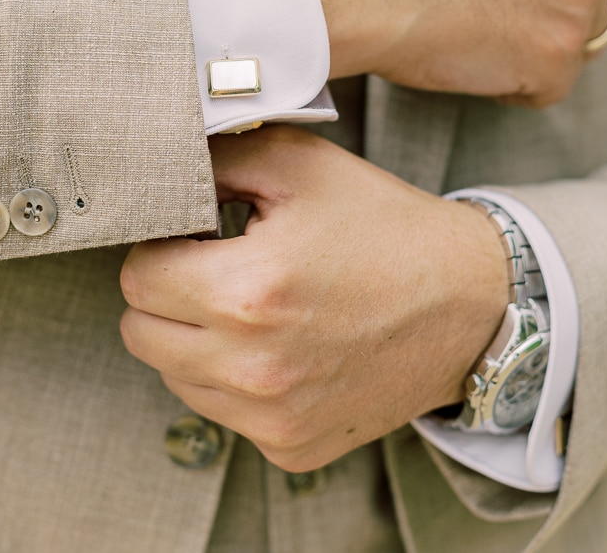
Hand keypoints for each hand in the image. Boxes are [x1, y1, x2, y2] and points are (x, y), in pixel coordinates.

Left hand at [119, 126, 507, 471]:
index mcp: (247, 293)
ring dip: (194, 341)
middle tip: (217, 270)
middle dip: (167, 295)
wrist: (470, 304)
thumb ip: (216, 158)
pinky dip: (234, 382)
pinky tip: (281, 348)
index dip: (164, 247)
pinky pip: (221, 413)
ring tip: (254, 309)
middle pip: (140, 334)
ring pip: (174, 377)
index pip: (137, 278)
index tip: (200, 238)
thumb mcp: (301, 165)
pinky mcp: (290, 447)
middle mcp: (254, 368)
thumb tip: (157, 170)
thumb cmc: (384, 228)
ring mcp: (272, 418)